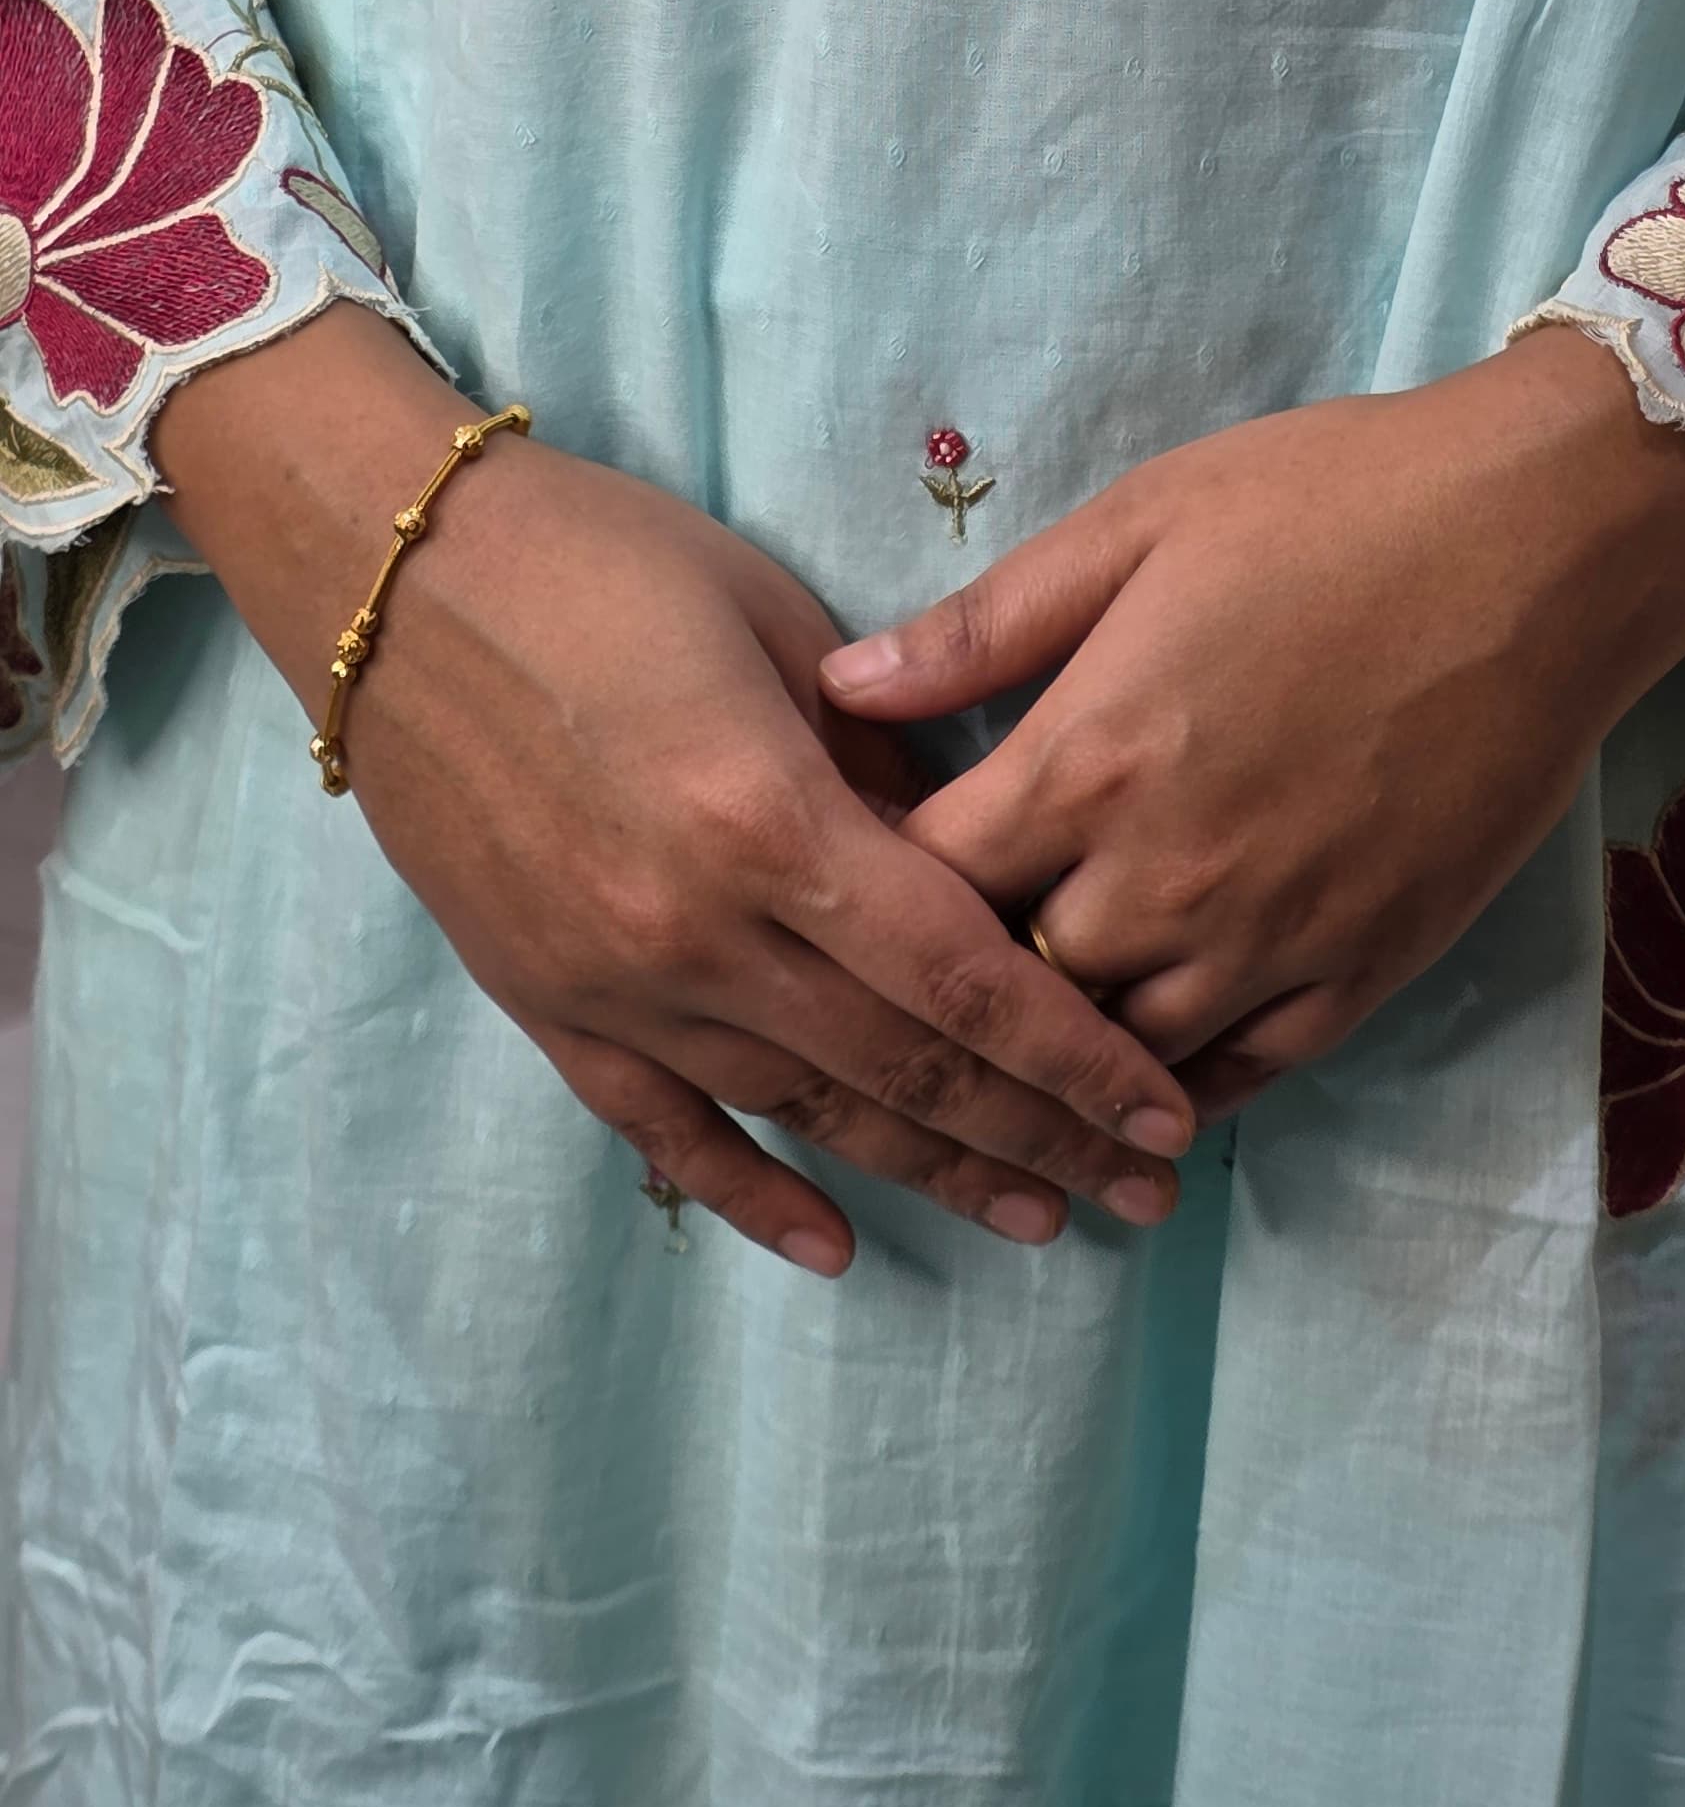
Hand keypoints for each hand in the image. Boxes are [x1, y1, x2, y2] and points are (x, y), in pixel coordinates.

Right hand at [153, 308, 1192, 1270]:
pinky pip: (665, 1133)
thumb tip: (974, 855)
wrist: (395, 575)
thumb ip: (882, 756)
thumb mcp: (777, 622)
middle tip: (1144, 1190)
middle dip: (1042, 1136)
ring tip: (1041, 1213)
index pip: (964, 978)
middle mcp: (697, 929)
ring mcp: (614, 982)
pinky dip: (753, 1197)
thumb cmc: (603, 560)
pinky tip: (834, 1246)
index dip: (1078, 1058)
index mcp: (769, 818)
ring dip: (931, 1174)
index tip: (1167, 1109)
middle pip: (906, 1069)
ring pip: (806, 1114)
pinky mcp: (546, 1002)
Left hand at [820, 329, 1684, 1112]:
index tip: (849, 874)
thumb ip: (984, 626)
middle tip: (919, 967)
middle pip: (1008, 985)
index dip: (871, 885)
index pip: (927, 882)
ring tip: (1017, 1036)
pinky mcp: (1367, 969)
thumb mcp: (1138, 523)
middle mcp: (1167, 878)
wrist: (1541, 544)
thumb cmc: (1331, 503)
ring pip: (1117, 1051)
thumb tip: (838, 689)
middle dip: (956, 978)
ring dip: (1062, 1044)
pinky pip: (1241, 1076)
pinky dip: (1176, 1085)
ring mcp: (1273, 938)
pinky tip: (1138, 1077)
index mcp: (1090, 760)